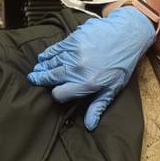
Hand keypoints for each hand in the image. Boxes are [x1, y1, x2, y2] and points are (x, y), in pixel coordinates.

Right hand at [27, 7, 156, 129]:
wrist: (127, 34)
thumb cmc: (122, 64)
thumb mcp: (113, 88)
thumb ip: (98, 106)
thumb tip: (90, 126)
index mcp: (87, 84)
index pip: (59, 94)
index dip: (56, 95)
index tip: (55, 93)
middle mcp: (78, 69)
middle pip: (50, 76)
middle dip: (40, 79)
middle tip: (32, 79)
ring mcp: (74, 52)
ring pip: (50, 62)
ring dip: (42, 66)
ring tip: (37, 69)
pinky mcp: (73, 39)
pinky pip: (55, 48)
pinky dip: (48, 53)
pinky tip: (44, 56)